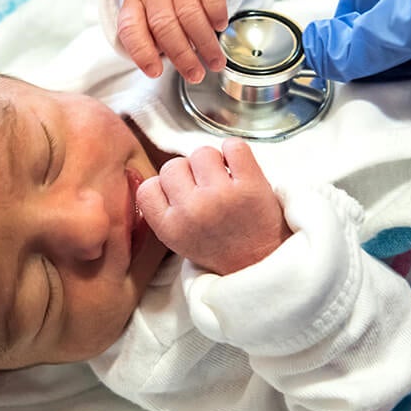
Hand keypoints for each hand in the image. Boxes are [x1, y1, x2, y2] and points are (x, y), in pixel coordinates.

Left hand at [116, 0, 227, 82]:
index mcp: (134, 2)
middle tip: (195, 75)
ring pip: (190, 14)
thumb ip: (153, 45)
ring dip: (205, 43)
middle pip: (164, 24)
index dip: (142, 52)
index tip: (155, 72)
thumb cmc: (171, 10)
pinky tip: (219, 27)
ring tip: (214, 62)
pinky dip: (216, 15)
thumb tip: (160, 70)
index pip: (131, 28)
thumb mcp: (154, 27)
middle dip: (181, 55)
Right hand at [136, 138, 290, 274]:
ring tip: (223, 180)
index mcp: (170, 228)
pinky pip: (233, 146)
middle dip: (188, 173)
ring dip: (212, 162)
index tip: (180, 193)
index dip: (164, 186)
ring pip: (201, 152)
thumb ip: (167, 211)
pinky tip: (238, 168)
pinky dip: (235, 151)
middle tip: (205, 188)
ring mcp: (221, 196)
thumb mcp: (181, 240)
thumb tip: (163, 176)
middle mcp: (192, 211)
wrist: (261, 264)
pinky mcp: (250, 185)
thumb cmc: (222, 250)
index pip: (148, 187)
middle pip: (173, 165)